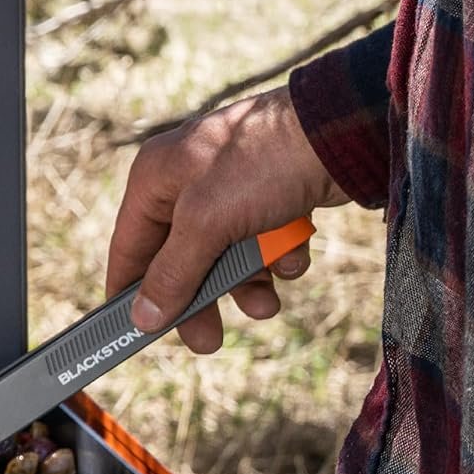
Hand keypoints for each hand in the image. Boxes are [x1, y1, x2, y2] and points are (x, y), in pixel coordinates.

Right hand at [106, 87, 347, 352]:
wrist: (344, 131)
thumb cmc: (262, 164)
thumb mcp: (207, 224)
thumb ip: (172, 274)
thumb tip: (142, 318)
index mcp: (155, 179)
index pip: (129, 246)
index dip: (129, 291)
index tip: (130, 333)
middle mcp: (186, 184)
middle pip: (179, 260)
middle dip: (199, 300)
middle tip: (208, 342)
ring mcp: (230, 190)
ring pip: (225, 257)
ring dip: (247, 284)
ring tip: (267, 306)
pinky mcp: (270, 197)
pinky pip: (261, 243)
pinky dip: (276, 257)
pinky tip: (293, 256)